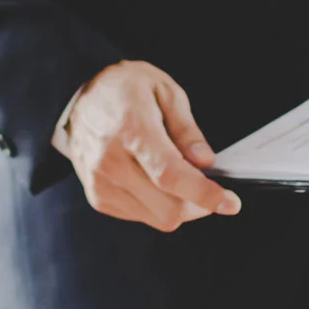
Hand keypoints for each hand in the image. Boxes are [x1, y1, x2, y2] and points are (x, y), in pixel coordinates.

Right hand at [61, 61, 241, 232]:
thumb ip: (187, 129)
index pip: (171, 175)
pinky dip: (158, 205)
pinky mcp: (98, 197)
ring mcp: (101, 183)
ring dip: (179, 205)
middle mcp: (111, 161)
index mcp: (130, 130)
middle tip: (206, 185)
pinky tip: (153, 180)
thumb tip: (206, 162)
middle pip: (168, 208)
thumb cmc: (123, 89)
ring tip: (176, 175)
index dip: (205, 194)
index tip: (230, 203)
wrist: (79, 98)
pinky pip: (141, 216)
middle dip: (198, 204)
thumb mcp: (164, 91)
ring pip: (157, 218)